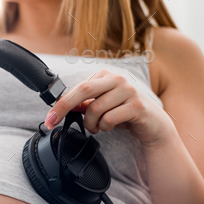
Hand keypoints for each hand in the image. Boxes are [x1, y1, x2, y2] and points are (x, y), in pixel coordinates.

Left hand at [44, 68, 173, 147]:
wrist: (153, 124)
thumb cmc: (124, 112)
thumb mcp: (102, 106)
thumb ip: (84, 104)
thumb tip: (61, 106)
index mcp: (106, 75)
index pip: (77, 87)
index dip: (61, 103)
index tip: (50, 118)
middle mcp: (117, 79)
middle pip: (84, 91)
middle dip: (65, 108)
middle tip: (54, 122)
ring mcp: (129, 91)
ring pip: (96, 108)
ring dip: (91, 124)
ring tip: (97, 127)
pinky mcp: (137, 106)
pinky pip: (110, 118)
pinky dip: (105, 127)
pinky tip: (110, 127)